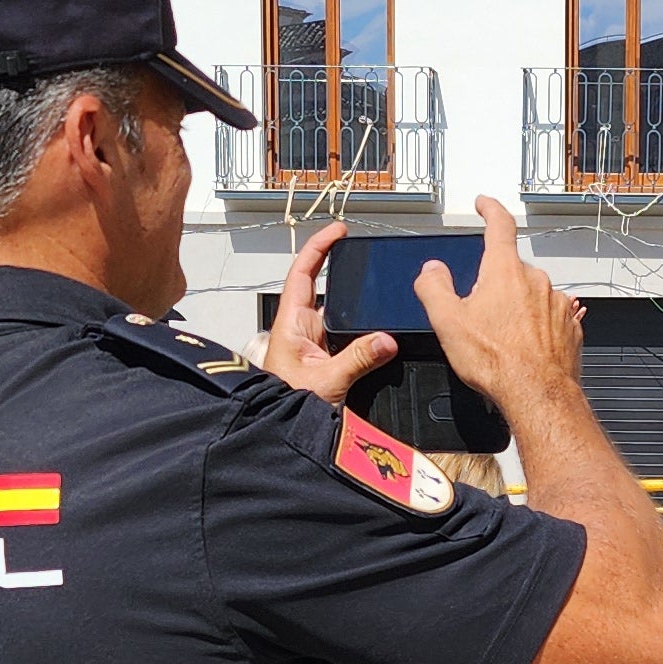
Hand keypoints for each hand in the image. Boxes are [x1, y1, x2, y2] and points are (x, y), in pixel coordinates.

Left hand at [262, 223, 398, 404]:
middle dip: (338, 265)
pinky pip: (344, 334)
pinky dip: (359, 326)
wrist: (276, 432)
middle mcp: (300, 329)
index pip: (302, 273)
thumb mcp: (326, 382)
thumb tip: (386, 339)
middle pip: (319, 286)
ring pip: (334, 311)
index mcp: (291, 324)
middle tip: (360, 248)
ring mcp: (311, 343)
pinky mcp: (323, 359)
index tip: (338, 231)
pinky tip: (375, 326)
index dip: (318, 248)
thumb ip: (357, 360)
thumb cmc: (283, 405)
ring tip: (373, 282)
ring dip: (351, 299)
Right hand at [415, 198, 584, 415]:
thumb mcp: (448, 322)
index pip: (499, 225)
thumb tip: (431, 271)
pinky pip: (548, 317)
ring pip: (531, 296)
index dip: (490, 210)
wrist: (538, 394)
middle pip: (511, 270)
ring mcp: (556, 303)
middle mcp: (535, 281)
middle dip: (496, 285)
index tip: (485, 205)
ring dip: (517, 309)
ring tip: (502, 341)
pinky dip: (535, 327)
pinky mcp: (569, 325)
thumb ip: (434, 287)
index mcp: (505, 272)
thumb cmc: (498, 362)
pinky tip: (523, 349)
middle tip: (481, 314)